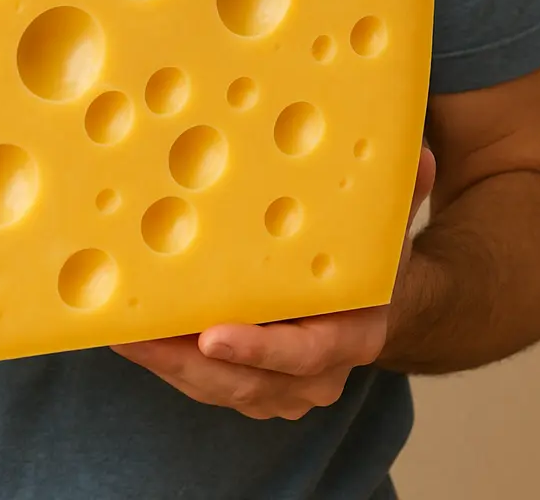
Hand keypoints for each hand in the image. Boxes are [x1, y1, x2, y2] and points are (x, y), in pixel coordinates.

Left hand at [111, 145, 435, 419]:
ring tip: (120, 332)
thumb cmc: (370, 258)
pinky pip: (204, 383)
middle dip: (187, 363)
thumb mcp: (386, 226)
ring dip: (166, 365)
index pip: (305, 351)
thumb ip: (401, 193)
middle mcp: (316, 372)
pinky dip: (168, 364)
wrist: (378, 304)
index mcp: (352, 333)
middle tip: (137, 335)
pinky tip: (129, 335)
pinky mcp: (252, 386)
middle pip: (247, 381)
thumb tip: (419, 153)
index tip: (212, 335)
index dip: (259, 347)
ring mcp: (282, 386)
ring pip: (218, 387)